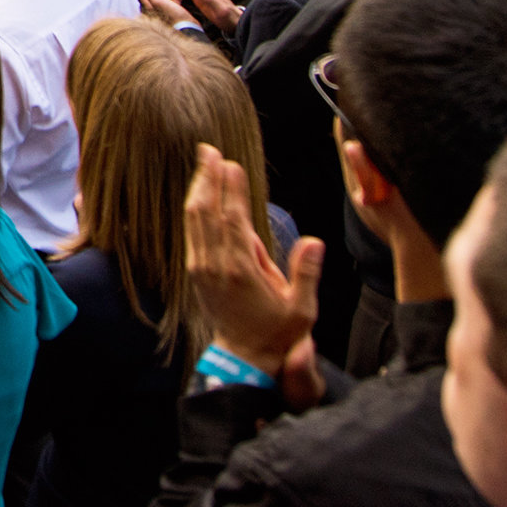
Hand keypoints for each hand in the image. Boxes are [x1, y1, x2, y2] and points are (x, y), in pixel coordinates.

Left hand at [182, 142, 321, 400]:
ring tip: (203, 161)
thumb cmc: (277, 333)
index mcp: (241, 271)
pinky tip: (200, 192)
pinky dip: (195, 208)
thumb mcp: (301, 310)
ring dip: (198, 188)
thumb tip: (313, 240)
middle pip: (206, 212)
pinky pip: (192, 232)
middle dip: (207, 178)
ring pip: (194, 219)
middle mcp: (215, 266)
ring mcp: (201, 268)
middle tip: (208, 149)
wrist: (245, 357)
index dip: (231, 191)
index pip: (233, 221)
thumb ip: (306, 273)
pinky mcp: (196, 271)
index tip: (232, 164)